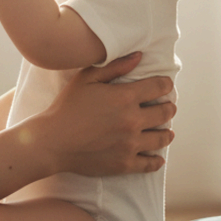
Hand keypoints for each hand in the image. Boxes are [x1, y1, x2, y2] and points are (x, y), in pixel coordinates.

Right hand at [30, 53, 176, 176]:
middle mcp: (132, 121)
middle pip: (165, 112)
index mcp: (125, 97)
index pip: (159, 87)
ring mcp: (130, 144)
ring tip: (167, 131)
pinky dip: (156, 160)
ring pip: (162, 138)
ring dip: (167, 133)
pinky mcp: (124, 164)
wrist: (52, 142)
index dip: (165, 84)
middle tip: (168, 107)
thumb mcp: (87, 79)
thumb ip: (115, 66)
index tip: (166, 85)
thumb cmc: (67, 107)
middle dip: (169, 107)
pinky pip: (149, 164)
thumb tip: (139, 56)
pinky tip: (158, 158)